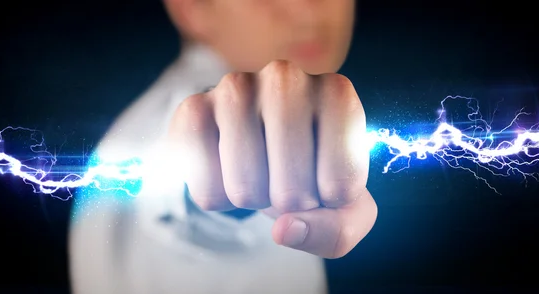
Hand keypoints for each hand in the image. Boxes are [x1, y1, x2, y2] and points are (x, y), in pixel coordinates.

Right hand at [167, 60, 376, 258]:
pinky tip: (228, 168)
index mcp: (337, 94)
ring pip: (246, 190)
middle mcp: (286, 78)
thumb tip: (284, 229)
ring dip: (253, 200)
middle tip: (287, 176)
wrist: (265, 141)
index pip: (341, 187)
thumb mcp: (344, 206)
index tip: (325, 177)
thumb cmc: (313, 170)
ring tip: (259, 170)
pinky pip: (205, 188)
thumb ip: (336, 229)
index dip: (331, 202)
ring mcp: (235, 88)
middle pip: (292, 193)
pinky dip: (217, 197)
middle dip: (289, 205)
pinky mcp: (193, 107)